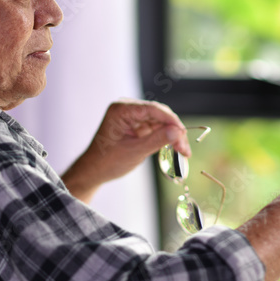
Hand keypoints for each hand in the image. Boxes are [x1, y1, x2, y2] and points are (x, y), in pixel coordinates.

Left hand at [63, 99, 191, 201]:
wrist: (94, 171)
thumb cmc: (108, 161)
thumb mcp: (135, 151)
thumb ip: (157, 140)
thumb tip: (178, 132)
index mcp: (121, 110)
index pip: (152, 109)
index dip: (171, 121)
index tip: (183, 134)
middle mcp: (127, 109)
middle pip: (159, 114)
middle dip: (174, 130)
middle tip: (185, 148)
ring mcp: (132, 116)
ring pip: (160, 121)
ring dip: (172, 135)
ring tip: (183, 151)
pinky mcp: (136, 125)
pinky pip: (156, 128)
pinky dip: (165, 138)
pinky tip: (175, 148)